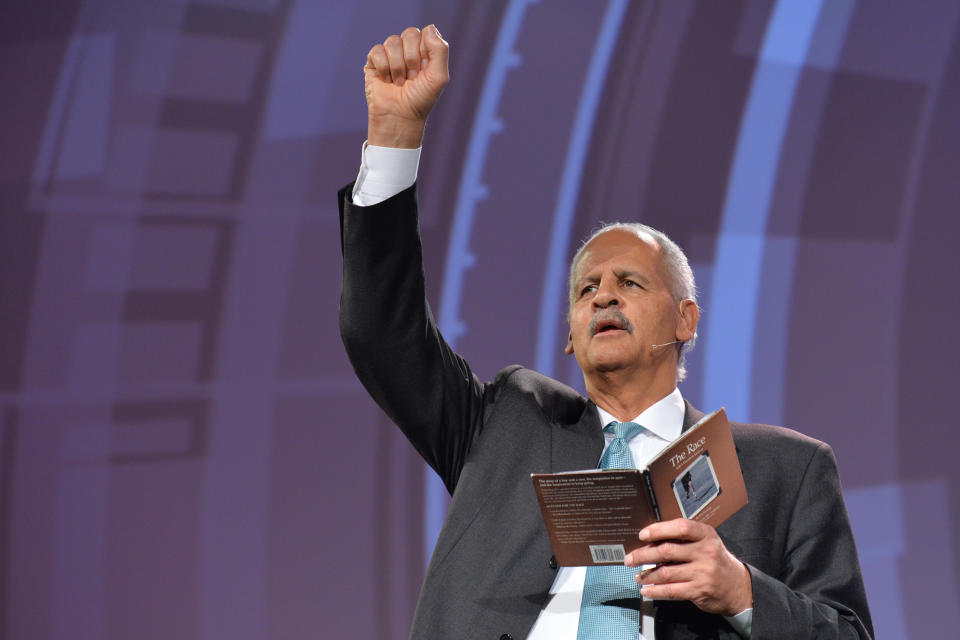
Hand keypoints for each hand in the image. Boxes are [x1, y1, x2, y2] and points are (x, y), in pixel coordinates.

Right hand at [364, 24, 448, 147]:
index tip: (424, 70)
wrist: (400, 117)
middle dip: (411, 58)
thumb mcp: (439, 76)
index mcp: (425, 52)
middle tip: (412, 77)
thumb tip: (429, 27)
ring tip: (399, 82)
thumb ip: (440, 50)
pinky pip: (377, 51)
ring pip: (392, 41)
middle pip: (409, 33)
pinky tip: (386, 81)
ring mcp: (390, 56)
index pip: (425, 33)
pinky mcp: (374, 62)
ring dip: (398, 66)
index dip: (424, 51)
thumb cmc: (421, 100)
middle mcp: (408, 51)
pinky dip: (384, 68)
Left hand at [625, 519, 751, 615]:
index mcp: (706, 535)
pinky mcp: (699, 591)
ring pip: (666, 572)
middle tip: (630, 558)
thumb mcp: (705, 542)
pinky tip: (646, 590)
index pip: (680, 527)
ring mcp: (703, 572)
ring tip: (637, 576)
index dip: (659, 530)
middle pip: (667, 551)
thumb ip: (683, 539)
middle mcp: (706, 552)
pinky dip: (655, 591)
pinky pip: (671, 591)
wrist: (736, 586)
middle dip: (644, 555)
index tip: (643, 535)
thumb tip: (650, 540)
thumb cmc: (714, 559)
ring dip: (647, 575)